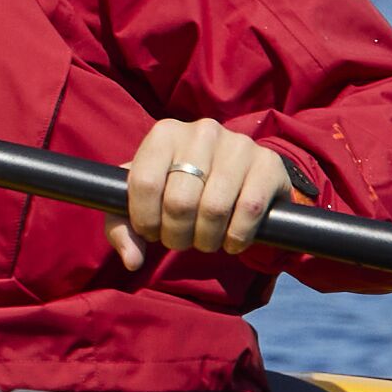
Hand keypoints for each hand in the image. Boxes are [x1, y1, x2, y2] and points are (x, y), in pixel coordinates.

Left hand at [116, 117, 294, 266]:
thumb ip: (122, 228)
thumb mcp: (143, 202)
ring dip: (207, 240)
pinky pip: (249, 210)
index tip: (151, 232)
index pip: (144, 183)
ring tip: (205, 240)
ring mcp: (238, 145)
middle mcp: (202, 132)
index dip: (145, 219)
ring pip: (214, 209)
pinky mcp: (268, 163)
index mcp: (164, 133)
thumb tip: (132, 260)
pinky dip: (237, 237)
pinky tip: (231, 240)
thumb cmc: (179, 190)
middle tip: (182, 241)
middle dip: (177, 236)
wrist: (238, 177)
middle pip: (179, 201)